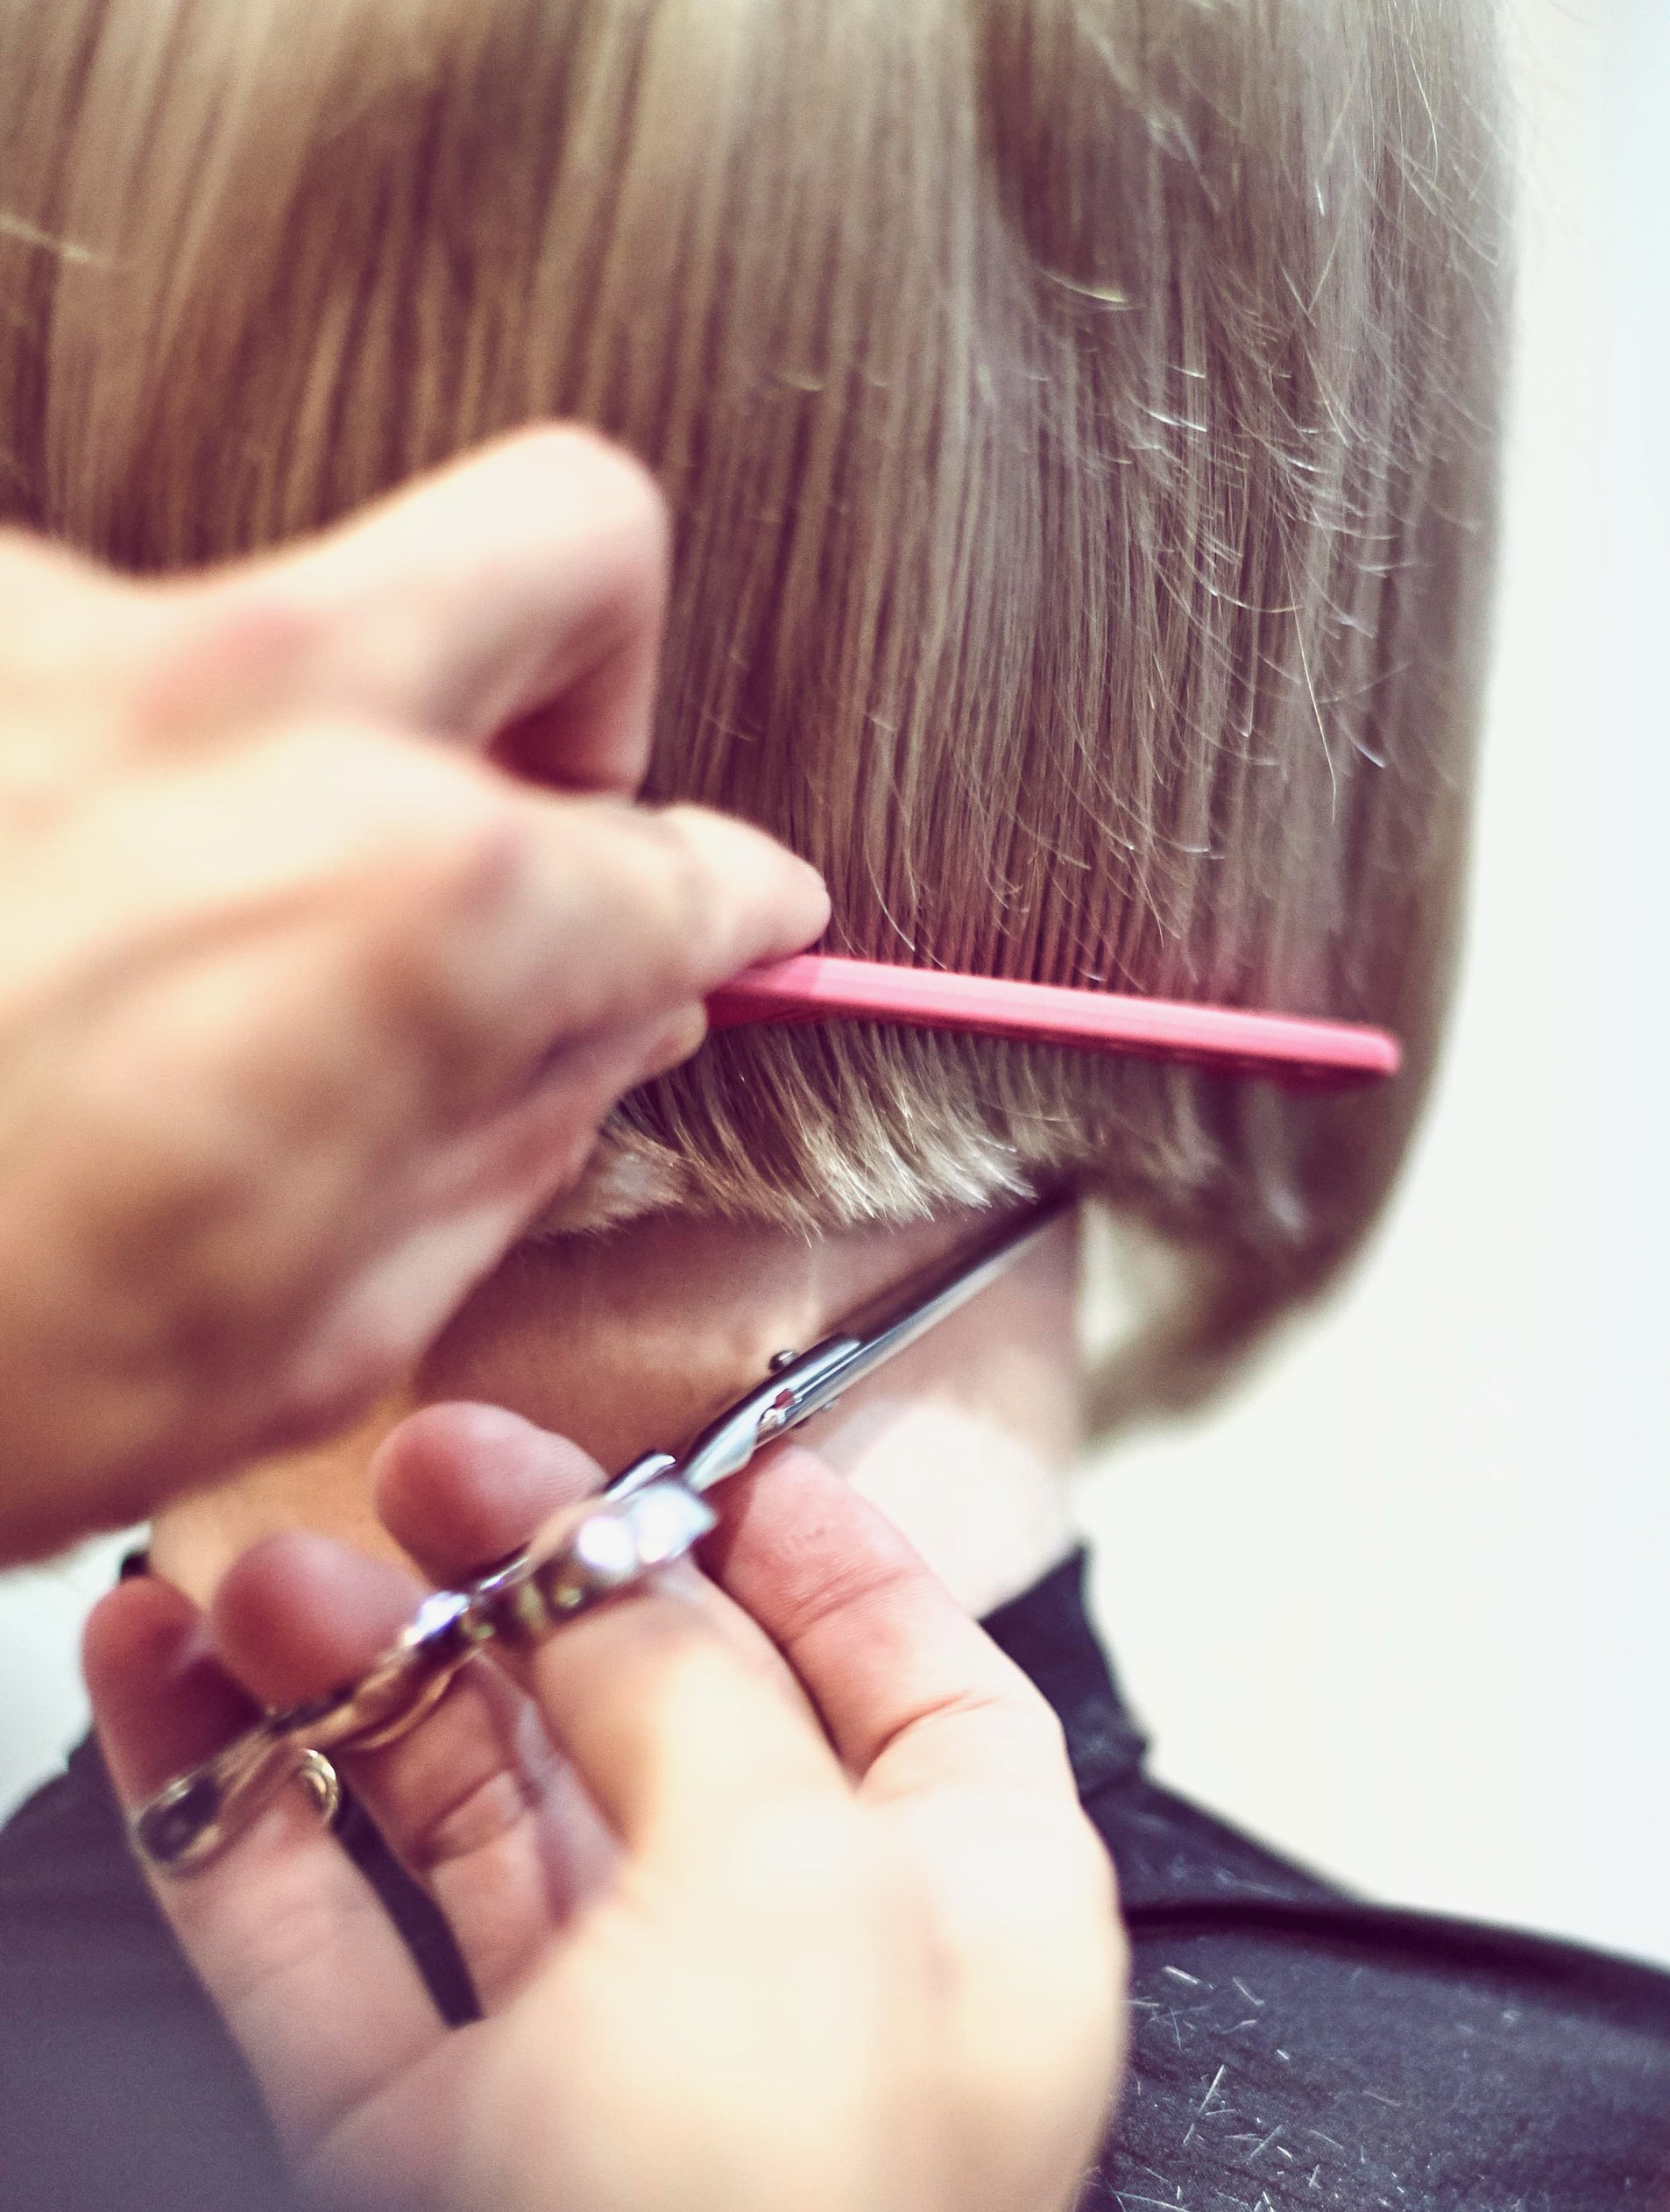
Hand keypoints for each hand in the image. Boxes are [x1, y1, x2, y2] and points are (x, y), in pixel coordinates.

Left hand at [0, 429, 826, 1559]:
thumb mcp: (272, 1342)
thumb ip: (483, 1164)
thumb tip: (585, 1054)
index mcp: (408, 915)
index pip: (679, 865)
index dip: (730, 911)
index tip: (728, 918)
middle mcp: (254, 708)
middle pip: (565, 542)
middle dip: (598, 671)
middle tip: (552, 805)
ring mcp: (59, 639)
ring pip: (269, 621)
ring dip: (274, 765)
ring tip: (170, 967)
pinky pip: (73, 675)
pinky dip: (89, 791)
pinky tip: (29, 946)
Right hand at [84, 1414, 1126, 2211]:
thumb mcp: (787, 1907)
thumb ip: (702, 1704)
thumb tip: (610, 1584)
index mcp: (968, 1938)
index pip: (925, 1693)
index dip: (820, 1556)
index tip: (701, 1450)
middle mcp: (800, 2000)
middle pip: (667, 1731)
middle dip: (528, 1586)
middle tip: (417, 1467)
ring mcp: (602, 2088)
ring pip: (470, 1826)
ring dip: (357, 1682)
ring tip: (252, 1570)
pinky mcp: (432, 2169)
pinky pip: (326, 1945)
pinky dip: (242, 1816)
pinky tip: (169, 1695)